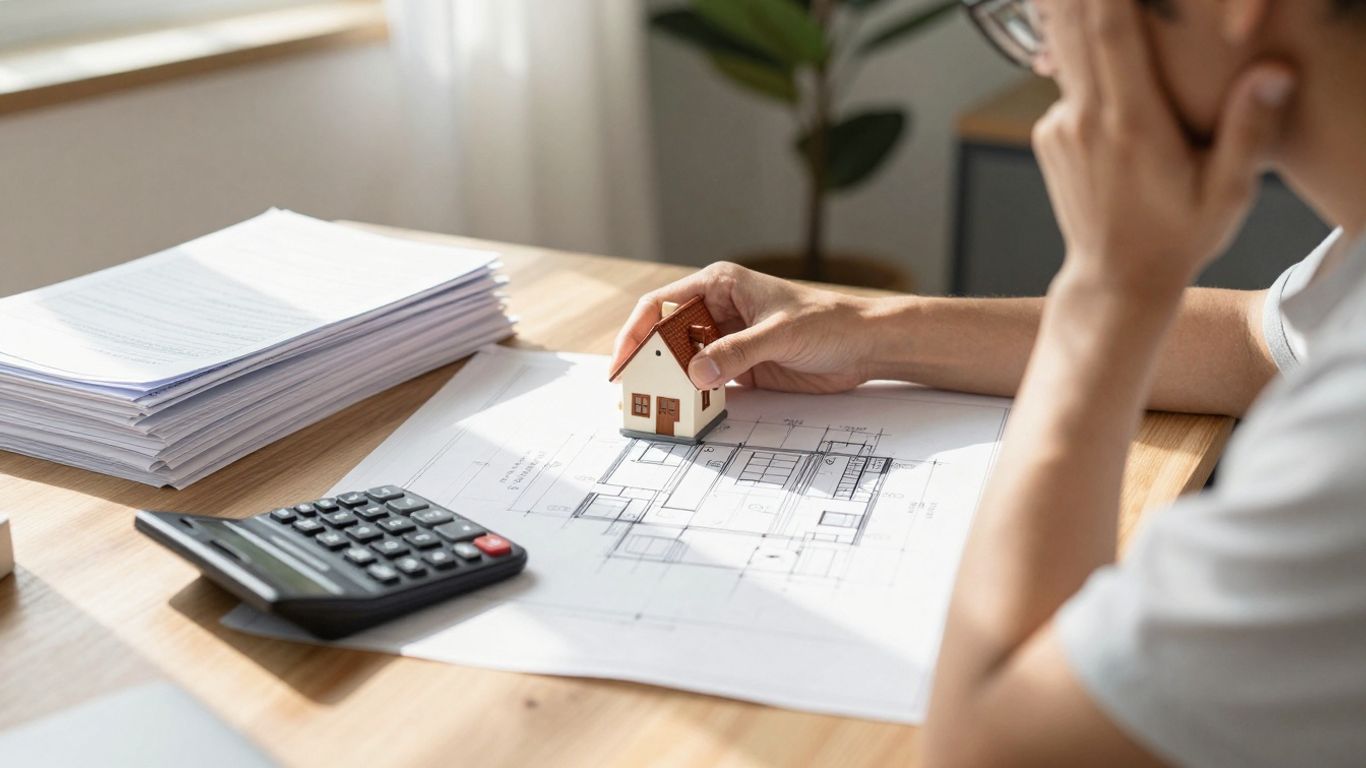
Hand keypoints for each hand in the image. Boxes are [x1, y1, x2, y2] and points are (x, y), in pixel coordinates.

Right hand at [610, 262, 876, 393]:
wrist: (864, 345)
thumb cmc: (828, 323)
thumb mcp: (780, 334)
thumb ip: (738, 352)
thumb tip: (696, 372)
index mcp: (719, 285)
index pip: (662, 305)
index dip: (636, 333)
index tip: (623, 362)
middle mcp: (716, 310)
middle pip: (666, 336)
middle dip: (647, 362)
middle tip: (631, 393)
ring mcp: (726, 341)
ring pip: (683, 361)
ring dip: (668, 383)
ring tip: (650, 408)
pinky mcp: (739, 367)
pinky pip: (705, 382)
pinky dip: (692, 396)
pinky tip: (683, 412)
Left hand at [1033, 0, 1296, 295]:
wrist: (1116, 279)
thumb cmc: (1180, 236)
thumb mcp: (1227, 193)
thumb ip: (1249, 131)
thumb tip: (1273, 73)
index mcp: (1132, 126)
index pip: (1113, 36)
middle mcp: (1087, 120)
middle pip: (1076, 32)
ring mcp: (1060, 127)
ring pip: (1069, 56)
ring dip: (1084, 23)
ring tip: (1108, 9)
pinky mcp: (1048, 134)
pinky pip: (1071, 87)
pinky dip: (1089, 72)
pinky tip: (1117, 89)